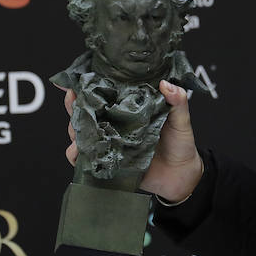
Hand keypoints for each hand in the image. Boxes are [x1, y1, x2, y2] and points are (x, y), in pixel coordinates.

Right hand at [60, 80, 202, 203]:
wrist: (181, 174)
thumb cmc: (180, 143)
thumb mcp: (181, 120)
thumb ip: (177, 102)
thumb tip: (166, 85)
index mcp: (129, 109)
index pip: (104, 94)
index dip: (86, 86)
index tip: (74, 81)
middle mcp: (115, 124)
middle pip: (85, 112)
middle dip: (74, 106)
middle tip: (73, 101)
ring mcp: (110, 142)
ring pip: (81, 134)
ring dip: (75, 131)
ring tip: (80, 130)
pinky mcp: (108, 161)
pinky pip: (86, 159)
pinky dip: (78, 156)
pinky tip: (81, 153)